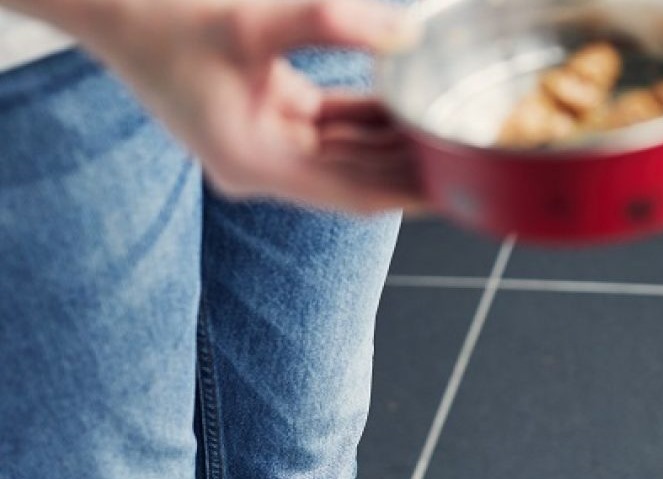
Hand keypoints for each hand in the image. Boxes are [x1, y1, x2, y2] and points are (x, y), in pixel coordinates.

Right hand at [44, 0, 424, 212]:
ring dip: (395, 140)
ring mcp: (267, 144)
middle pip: (359, 177)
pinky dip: (369, 115)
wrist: (111, 7)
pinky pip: (334, 125)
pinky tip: (408, 100)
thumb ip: (333, 24)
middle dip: (412, 165)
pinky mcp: (271, 119)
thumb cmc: (166, 17)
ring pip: (350, 152)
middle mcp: (265, 165)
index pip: (356, 193)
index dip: (412, 191)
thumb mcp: (253, 20)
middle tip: (468, 152)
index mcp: (256, 163)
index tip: (459, 183)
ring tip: (448, 127)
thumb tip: (406, 32)